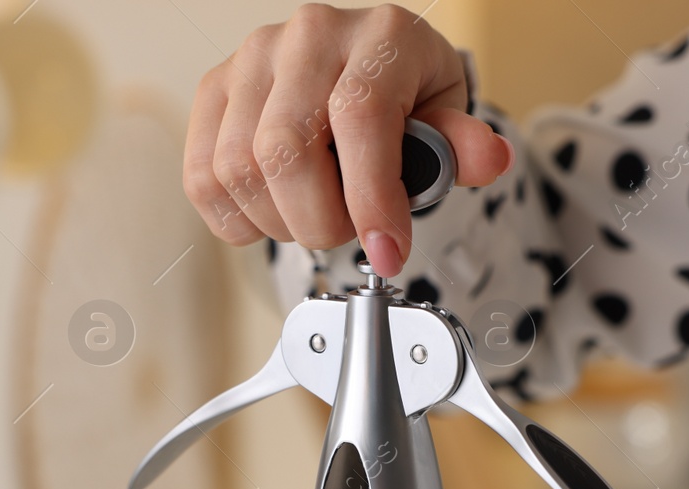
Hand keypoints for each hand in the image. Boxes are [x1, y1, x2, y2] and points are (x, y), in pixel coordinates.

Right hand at [185, 3, 513, 276]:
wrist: (358, 69)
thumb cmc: (404, 96)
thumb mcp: (444, 116)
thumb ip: (461, 144)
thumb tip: (485, 158)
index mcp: (379, 36)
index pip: (360, 116)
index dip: (370, 198)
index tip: (387, 253)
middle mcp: (309, 35)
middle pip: (286, 151)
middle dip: (319, 221)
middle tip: (345, 233)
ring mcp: (251, 60)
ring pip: (239, 170)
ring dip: (278, 223)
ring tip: (312, 217)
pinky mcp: (214, 90)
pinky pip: (204, 177)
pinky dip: (236, 219)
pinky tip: (272, 212)